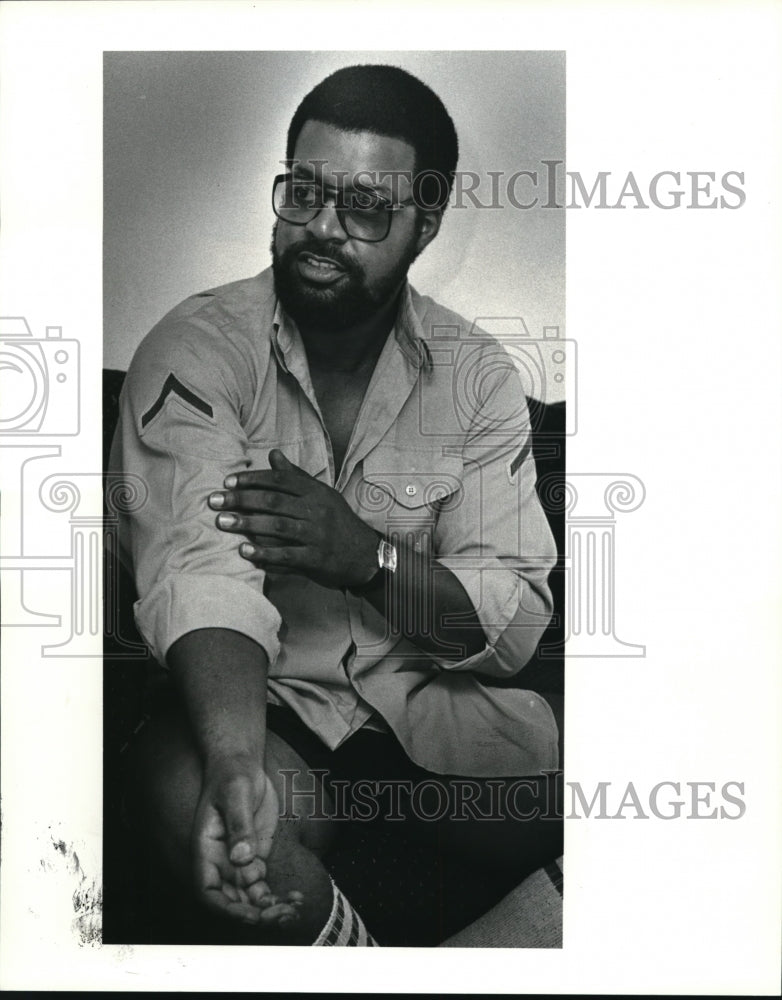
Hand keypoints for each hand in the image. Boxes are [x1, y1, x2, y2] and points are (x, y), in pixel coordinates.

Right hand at [193, 752, 301, 926]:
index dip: (226, 909)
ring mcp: (239, 862)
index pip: (208, 891)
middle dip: (255, 913)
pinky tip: (296, 899)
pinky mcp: (256, 857)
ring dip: (269, 910)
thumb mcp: (236, 793)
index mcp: (206, 850)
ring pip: (250, 897)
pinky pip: (264, 886)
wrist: (243, 764)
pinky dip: (278, 897)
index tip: (251, 915)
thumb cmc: (231, 774)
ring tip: (292, 911)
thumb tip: (241, 858)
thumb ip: (238, 824)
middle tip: (280, 914)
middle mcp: (220, 861)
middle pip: (232, 900)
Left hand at [209, 449, 379, 588]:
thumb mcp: (321, 495)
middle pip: (274, 501)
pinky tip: (244, 551)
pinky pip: (287, 555)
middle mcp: (317, 511)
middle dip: (241, 500)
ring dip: (247, 524)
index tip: (228, 482)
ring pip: (278, 526)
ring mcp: (317, 535)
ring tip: (222, 522)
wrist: (365, 555)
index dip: (253, 479)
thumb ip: (295, 476)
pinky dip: (264, 554)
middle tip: (214, 501)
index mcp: (316, 492)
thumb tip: (272, 454)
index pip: (281, 480)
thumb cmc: (337, 522)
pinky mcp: (316, 559)